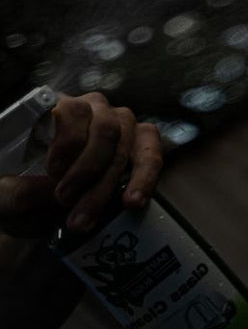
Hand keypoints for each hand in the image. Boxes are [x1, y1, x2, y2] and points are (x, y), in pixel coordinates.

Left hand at [0, 92, 162, 237]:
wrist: (40, 209)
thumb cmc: (20, 189)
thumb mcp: (4, 193)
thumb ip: (17, 190)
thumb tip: (46, 191)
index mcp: (58, 109)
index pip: (72, 109)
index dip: (69, 139)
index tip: (53, 172)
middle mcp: (94, 109)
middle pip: (105, 129)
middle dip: (88, 169)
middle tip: (65, 201)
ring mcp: (122, 125)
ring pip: (127, 144)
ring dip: (108, 184)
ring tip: (86, 218)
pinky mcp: (141, 145)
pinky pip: (152, 153)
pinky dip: (145, 177)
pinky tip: (133, 201)